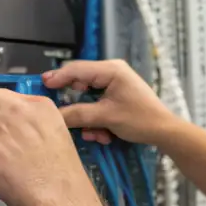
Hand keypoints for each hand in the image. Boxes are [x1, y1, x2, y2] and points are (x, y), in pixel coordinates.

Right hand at [44, 60, 176, 145]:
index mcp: (111, 70)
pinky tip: (103, 135)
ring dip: (88, 118)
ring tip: (93, 134)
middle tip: (59, 114)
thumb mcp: (106, 118)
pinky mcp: (117, 95)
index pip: (77, 69)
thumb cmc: (139, 120)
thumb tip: (54, 116)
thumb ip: (78, 115)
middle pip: (81, 83)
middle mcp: (112, 72)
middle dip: (74, 104)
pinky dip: (97, 120)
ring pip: (88, 98)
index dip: (57, 77)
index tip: (41, 85)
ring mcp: (115, 83)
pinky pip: (98, 104)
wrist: (165, 132)